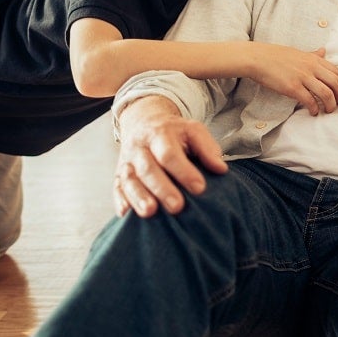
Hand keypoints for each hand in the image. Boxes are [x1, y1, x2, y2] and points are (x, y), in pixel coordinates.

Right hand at [113, 96, 227, 217]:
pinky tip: (126, 213)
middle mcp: (140, 148)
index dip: (184, 171)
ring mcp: (127, 161)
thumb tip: (220, 169)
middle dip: (162, 189)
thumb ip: (207, 148)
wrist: (144, 122)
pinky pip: (116, 188)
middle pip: (148, 169)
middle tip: (178, 207)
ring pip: (129, 180)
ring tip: (151, 212)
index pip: (169, 154)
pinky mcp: (118, 175)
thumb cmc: (175, 132)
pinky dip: (120, 201)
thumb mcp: (193, 131)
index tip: (200, 188)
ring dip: (139, 197)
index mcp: (160, 134)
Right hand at [249, 45, 337, 114]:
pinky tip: (313, 112)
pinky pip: (310, 100)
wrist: (257, 58)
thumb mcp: (298, 52)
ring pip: (326, 93)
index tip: (337, 92)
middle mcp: (311, 67)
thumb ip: (313, 54)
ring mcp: (302, 77)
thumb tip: (323, 51)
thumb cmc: (276, 56)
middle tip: (337, 104)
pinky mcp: (292, 88)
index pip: (336, 72)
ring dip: (330, 105)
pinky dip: (314, 108)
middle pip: (336, 83)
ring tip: (327, 111)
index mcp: (314, 59)